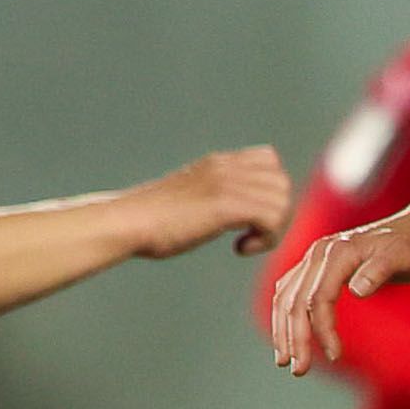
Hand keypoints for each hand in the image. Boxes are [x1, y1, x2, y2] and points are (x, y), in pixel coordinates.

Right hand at [136, 146, 290, 262]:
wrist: (128, 223)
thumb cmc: (150, 221)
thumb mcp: (190, 198)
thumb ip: (213, 197)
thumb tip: (232, 214)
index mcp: (218, 163)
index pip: (269, 160)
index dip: (269, 191)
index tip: (250, 216)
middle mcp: (226, 167)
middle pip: (282, 182)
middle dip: (276, 213)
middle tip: (252, 234)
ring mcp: (227, 184)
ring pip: (282, 201)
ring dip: (271, 228)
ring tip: (245, 242)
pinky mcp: (226, 205)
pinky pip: (271, 218)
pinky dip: (264, 239)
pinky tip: (239, 248)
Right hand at [266, 209, 409, 368]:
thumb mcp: (405, 257)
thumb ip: (381, 270)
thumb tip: (356, 290)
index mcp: (338, 252)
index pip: (318, 297)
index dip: (322, 329)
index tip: (334, 355)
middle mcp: (320, 252)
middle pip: (294, 300)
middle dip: (295, 337)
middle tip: (298, 371)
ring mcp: (315, 257)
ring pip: (286, 296)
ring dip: (284, 330)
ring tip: (286, 361)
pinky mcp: (317, 265)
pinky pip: (291, 290)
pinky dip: (286, 315)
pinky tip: (289, 335)